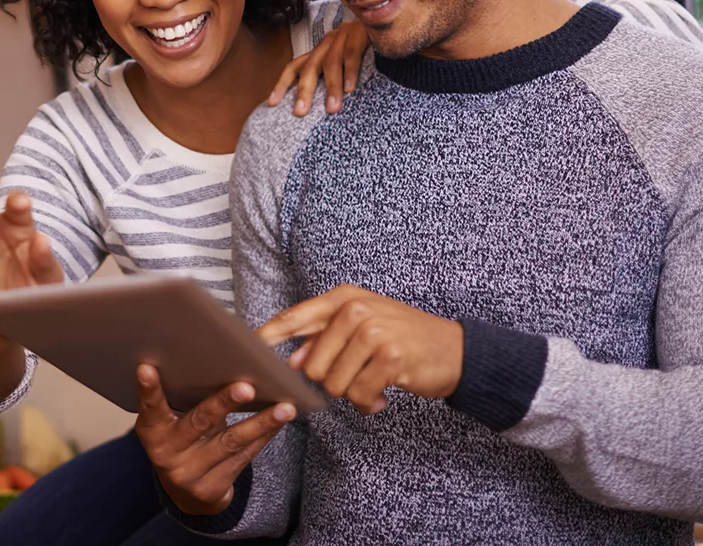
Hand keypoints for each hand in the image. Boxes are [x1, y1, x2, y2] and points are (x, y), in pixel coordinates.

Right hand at [134, 365, 295, 514]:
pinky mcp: (211, 490)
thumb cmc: (184, 439)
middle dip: (224, 403)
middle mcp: (167, 453)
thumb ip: (184, 397)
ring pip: (230, 442)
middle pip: (200, 422)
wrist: (185, 493)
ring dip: (261, 422)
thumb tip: (220, 358)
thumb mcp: (174, 421)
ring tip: (285, 407)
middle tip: (246, 387)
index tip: (147, 367)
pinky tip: (280, 421)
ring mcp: (189, 474)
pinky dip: (264, 436)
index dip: (148, 389)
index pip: (151, 407)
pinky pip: (244, 457)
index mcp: (153, 431)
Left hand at [257, 285, 463, 414]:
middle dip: (332, 381)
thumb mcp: (362, 327)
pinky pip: (358, 397)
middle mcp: (355, 309)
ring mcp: (373, 331)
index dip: (269, 334)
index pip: (296, 316)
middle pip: (313, 366)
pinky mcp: (390, 358)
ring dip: (353, 393)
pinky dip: (369, 404)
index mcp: (344, 297)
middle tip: (358, 374)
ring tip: (373, 381)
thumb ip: (325, 339)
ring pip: (334, 384)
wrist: (455, 350)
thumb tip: (293, 360)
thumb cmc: (402, 338)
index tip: (247, 347)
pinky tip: (384, 394)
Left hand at [268, 19, 368, 115]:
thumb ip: (332, 78)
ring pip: (330, 62)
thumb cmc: (365, 48)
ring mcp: (343, 37)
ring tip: (332, 109)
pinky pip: (352, 54)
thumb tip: (322, 106)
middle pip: (310, 67)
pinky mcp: (360, 34)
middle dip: (303, 90)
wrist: (385, 18)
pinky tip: (350, 89)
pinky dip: (350, 72)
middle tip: (300, 112)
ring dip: (331, 87)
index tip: (271, 103)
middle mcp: (328, 43)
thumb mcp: (344, 61)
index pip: (295, 67)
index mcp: (320, 52)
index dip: (282, 84)